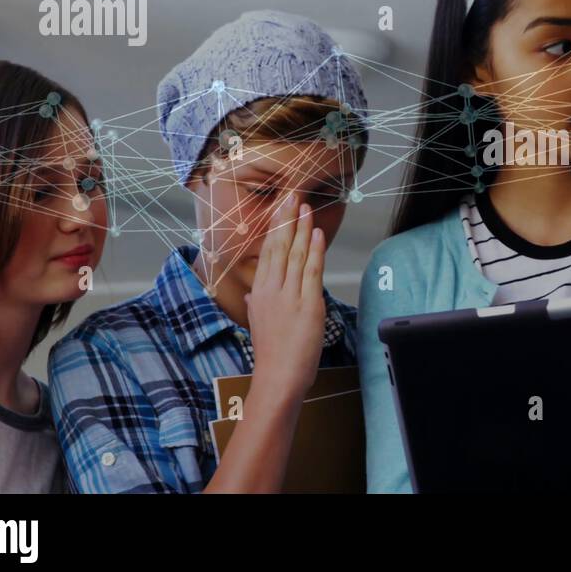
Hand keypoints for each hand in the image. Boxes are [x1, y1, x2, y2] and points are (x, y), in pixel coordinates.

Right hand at [244, 191, 328, 398]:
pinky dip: (314, 251)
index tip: (281, 207)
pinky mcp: (307, 305)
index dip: (276, 227)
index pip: (267, 251)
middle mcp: (271, 289)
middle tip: (292, 195)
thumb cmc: (271, 353)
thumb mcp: (257, 322)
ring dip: (301, 229)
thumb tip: (253, 292)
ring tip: (306, 208)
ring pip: (294, 255)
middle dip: (286, 219)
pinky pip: (311, 272)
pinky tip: (316, 234)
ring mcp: (289, 296)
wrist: (278, 376)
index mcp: (260, 291)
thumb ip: (256, 303)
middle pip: (278, 246)